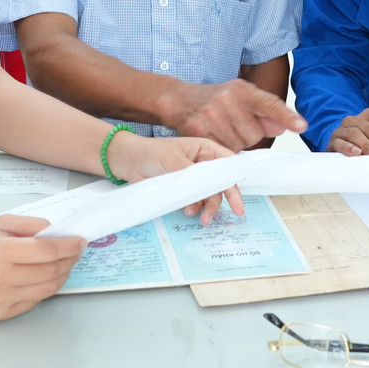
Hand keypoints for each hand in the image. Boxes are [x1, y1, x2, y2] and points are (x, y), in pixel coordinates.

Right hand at [0, 215, 85, 319]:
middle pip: (49, 272)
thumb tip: (57, 232)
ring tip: (64, 264)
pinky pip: (33, 301)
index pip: (45, 251)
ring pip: (45, 289)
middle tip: (75, 252)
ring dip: (61, 276)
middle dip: (68, 261)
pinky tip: (45, 276)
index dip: (68, 246)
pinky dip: (45, 288)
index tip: (80, 242)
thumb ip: (29, 225)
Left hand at [109, 133, 243, 225]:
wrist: (129, 162)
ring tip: (200, 217)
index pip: (228, 164)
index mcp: (206, 150)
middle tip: (228, 214)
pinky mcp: (185, 190)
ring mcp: (195, 179)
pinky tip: (188, 211)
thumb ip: (192, 174)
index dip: (235, 180)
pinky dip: (196, 208)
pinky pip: (196, 201)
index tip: (239, 199)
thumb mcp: (173, 160)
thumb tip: (207, 187)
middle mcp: (204, 164)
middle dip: (222, 200)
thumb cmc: (152, 153)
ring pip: (210, 195)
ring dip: (207, 207)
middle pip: (221, 184)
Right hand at [165, 78, 305, 150]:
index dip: (286, 117)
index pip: (269, 104)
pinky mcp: (199, 131)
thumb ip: (264, 112)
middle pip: (255, 134)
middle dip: (248, 135)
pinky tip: (214, 137)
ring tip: (222, 130)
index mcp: (242, 90)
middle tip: (233, 124)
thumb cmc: (215, 100)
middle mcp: (227, 100)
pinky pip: (222, 152)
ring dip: (234, 143)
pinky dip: (221, 150)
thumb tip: (283, 127)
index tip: (301, 126)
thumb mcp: (241, 98)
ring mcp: (212, 115)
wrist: (180, 100)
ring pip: (240, 146)